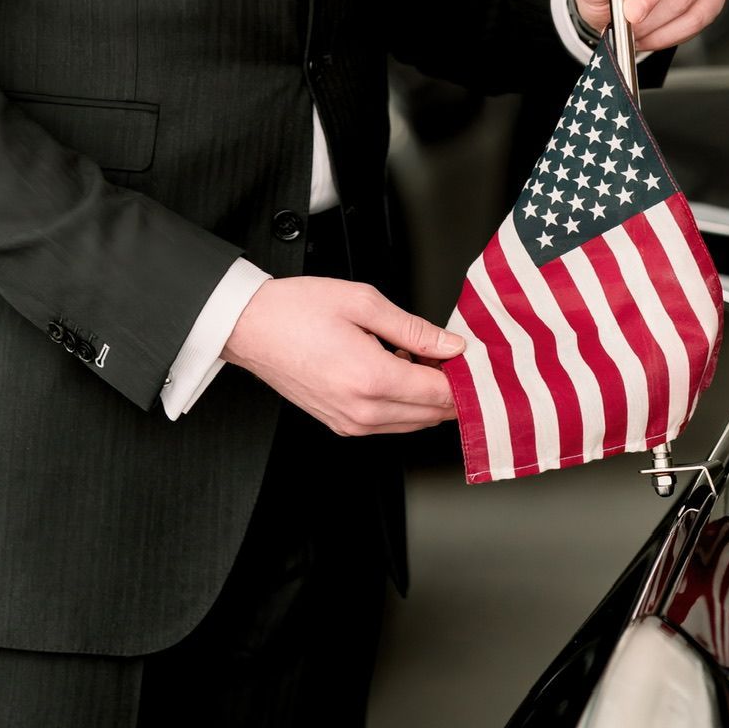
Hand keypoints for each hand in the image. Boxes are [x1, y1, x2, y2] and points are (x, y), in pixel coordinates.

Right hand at [222, 275, 463, 435]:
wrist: (251, 328)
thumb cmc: (296, 310)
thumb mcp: (363, 302)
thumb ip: (413, 328)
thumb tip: (450, 345)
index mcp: (371, 379)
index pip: (440, 393)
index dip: (466, 378)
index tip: (478, 360)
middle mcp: (363, 411)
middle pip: (432, 415)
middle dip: (453, 389)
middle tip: (459, 357)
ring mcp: (350, 423)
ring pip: (413, 423)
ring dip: (429, 397)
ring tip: (427, 358)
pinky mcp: (341, 425)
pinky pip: (389, 423)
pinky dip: (405, 403)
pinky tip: (400, 370)